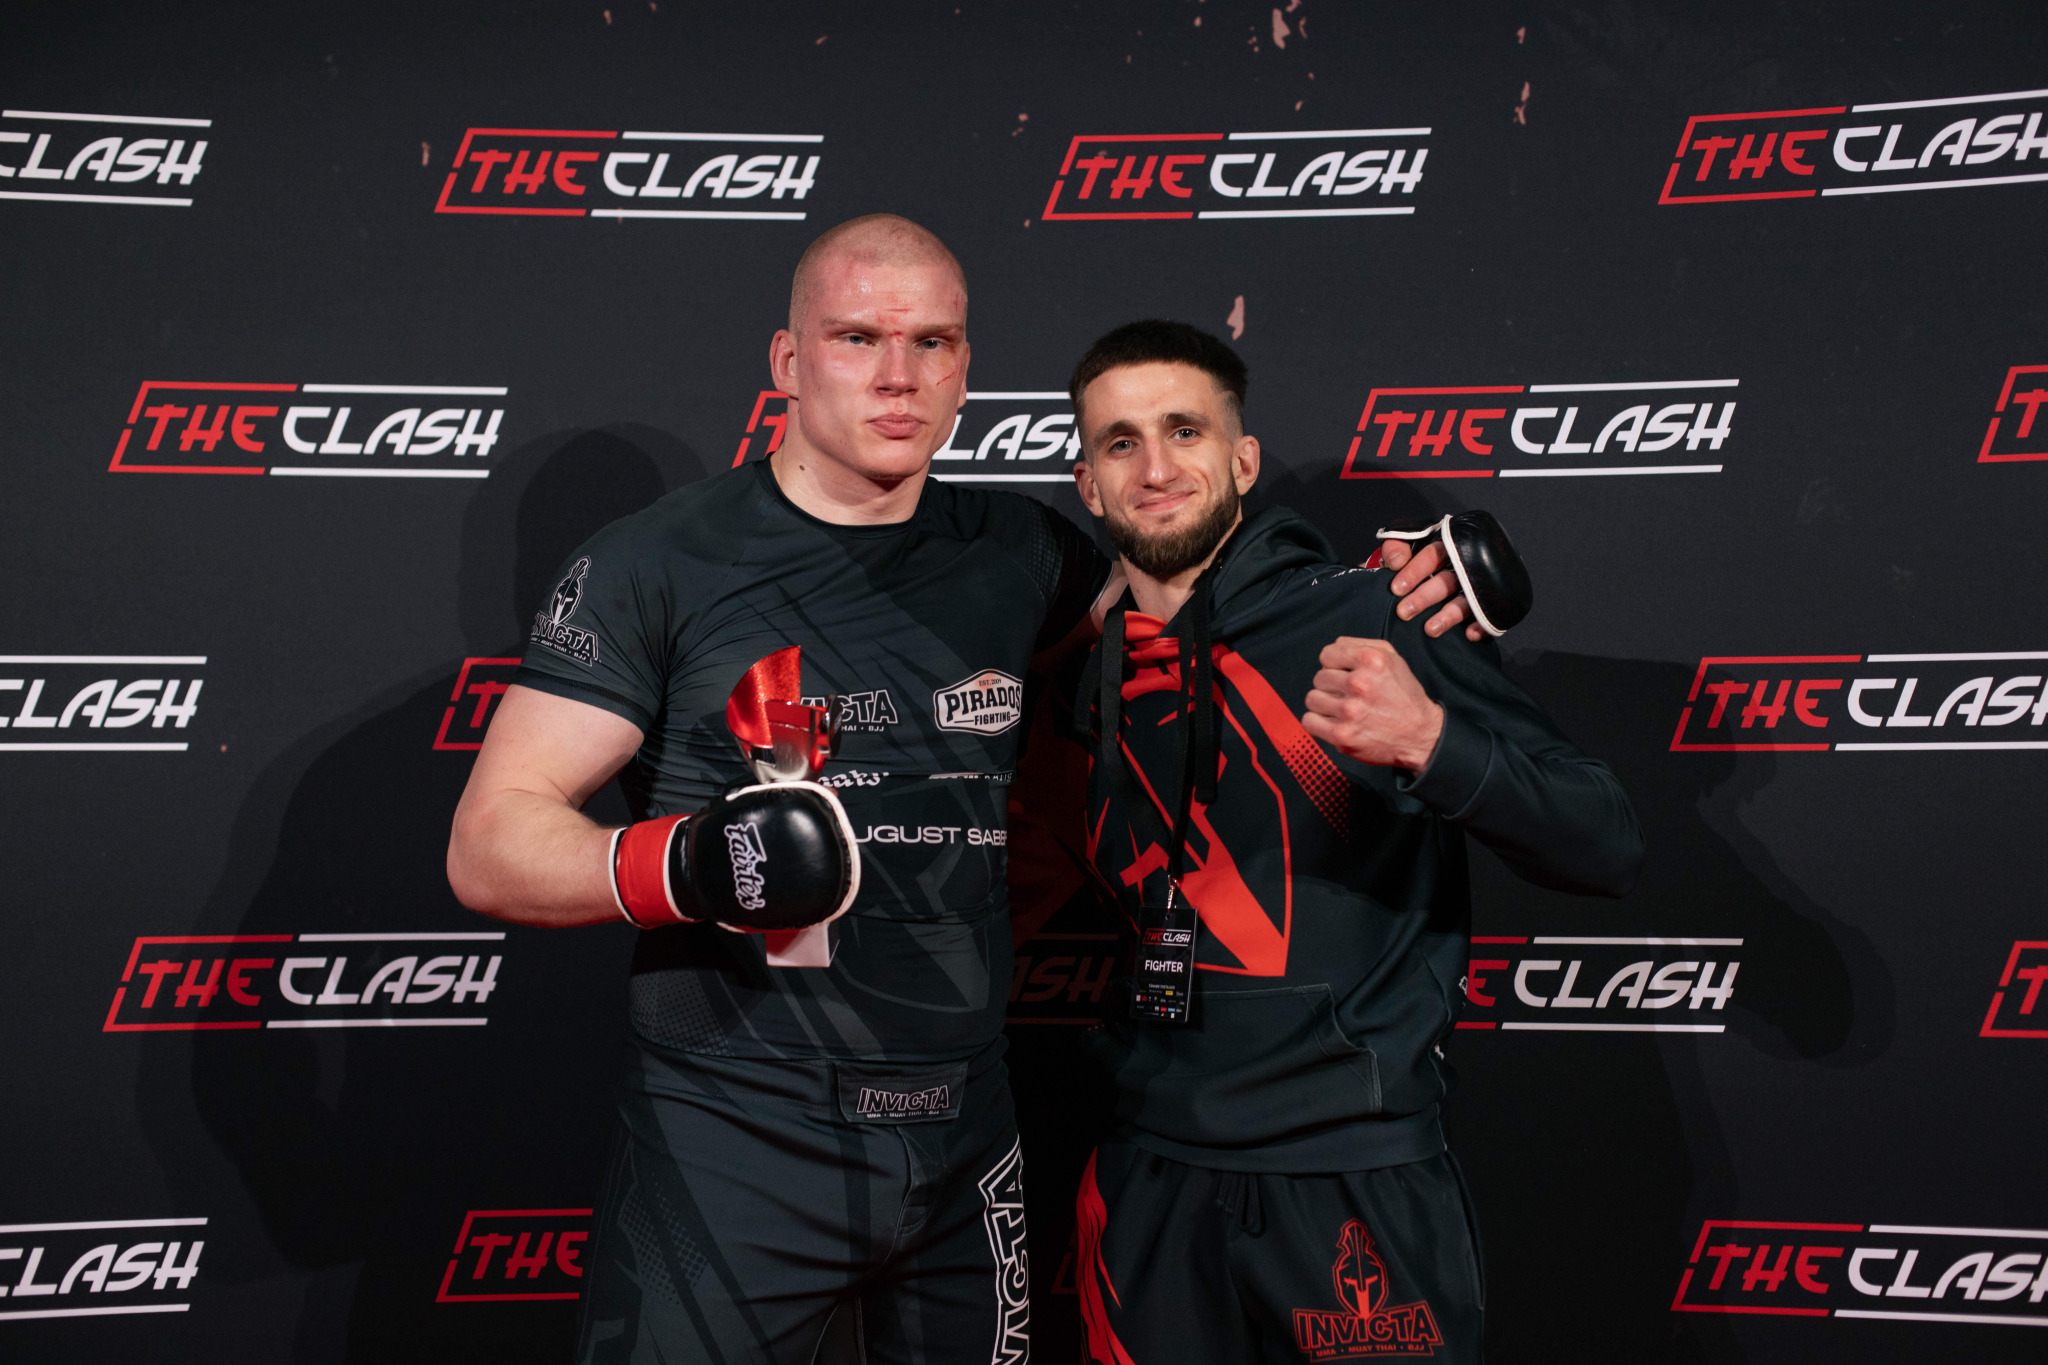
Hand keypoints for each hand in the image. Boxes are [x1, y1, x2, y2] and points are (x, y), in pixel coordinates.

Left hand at [1301, 637, 1444, 770]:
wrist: (1421, 735)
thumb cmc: (1405, 697)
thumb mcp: (1393, 659)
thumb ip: (1362, 644)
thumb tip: (1335, 645)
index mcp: (1371, 660)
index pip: (1326, 654)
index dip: (1335, 664)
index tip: (1345, 674)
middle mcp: (1360, 684)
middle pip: (1319, 677)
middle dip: (1332, 685)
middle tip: (1348, 695)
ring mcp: (1350, 711)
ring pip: (1312, 698)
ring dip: (1324, 704)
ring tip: (1342, 709)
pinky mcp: (1342, 735)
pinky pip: (1309, 721)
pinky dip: (1318, 723)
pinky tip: (1334, 722)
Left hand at [1378, 538, 1485, 641]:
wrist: (1465, 565)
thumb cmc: (1427, 558)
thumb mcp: (1411, 543)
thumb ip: (1396, 545)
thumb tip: (1395, 562)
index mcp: (1448, 548)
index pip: (1432, 555)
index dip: (1414, 571)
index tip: (1395, 589)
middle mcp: (1466, 566)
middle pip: (1446, 581)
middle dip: (1424, 597)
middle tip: (1403, 612)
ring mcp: (1480, 586)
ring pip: (1465, 602)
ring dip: (1449, 616)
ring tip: (1430, 630)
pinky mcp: (1492, 604)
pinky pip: (1490, 616)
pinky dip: (1482, 626)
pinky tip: (1470, 635)